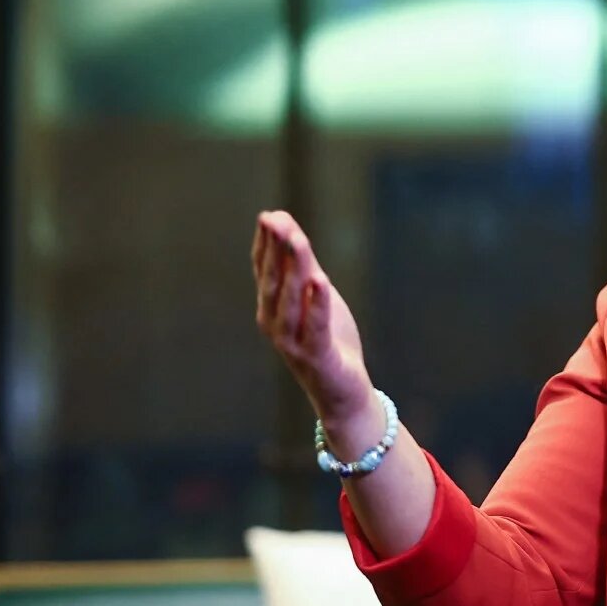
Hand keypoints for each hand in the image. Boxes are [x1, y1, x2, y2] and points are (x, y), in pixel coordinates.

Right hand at [251, 210, 373, 426]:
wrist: (342, 389)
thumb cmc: (326, 339)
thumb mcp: (313, 296)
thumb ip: (301, 264)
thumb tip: (286, 225)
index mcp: (271, 308)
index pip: (264, 271)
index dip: (265, 244)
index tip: (269, 216)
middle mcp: (274, 324)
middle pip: (274, 281)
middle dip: (275, 250)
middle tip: (276, 220)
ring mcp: (292, 342)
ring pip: (290, 301)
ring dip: (294, 269)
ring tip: (298, 240)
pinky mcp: (316, 357)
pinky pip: (315, 327)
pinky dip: (317, 304)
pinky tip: (320, 281)